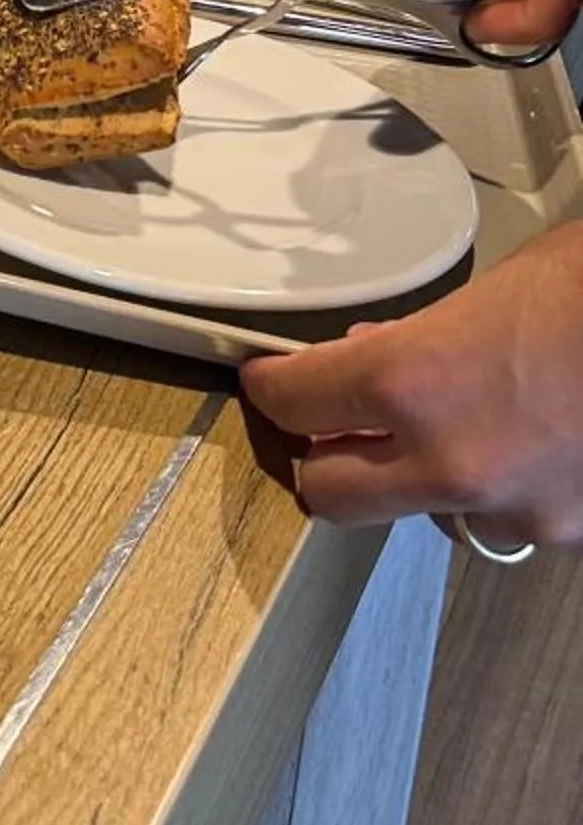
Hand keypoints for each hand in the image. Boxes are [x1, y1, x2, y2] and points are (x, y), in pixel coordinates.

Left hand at [241, 221, 582, 546]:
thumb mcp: (492, 290)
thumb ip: (419, 335)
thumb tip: (372, 354)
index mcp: (411, 380)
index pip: (289, 404)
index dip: (271, 388)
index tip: (271, 380)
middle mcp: (447, 460)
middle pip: (329, 493)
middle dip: (324, 457)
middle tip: (337, 424)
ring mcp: (509, 509)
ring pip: (423, 510)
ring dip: (423, 474)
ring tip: (468, 420)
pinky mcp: (564, 534)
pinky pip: (502, 516)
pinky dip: (501, 486)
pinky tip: (535, 439)